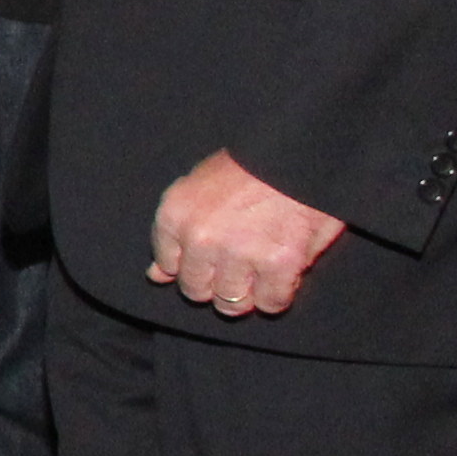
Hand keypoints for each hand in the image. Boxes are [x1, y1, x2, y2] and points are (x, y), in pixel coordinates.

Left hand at [148, 150, 343, 317]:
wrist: (299, 151)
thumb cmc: (250, 166)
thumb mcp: (198, 186)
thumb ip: (175, 234)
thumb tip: (156, 276)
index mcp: (176, 214)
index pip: (169, 266)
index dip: (193, 267)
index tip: (210, 261)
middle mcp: (201, 238)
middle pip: (196, 290)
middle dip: (216, 284)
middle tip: (238, 268)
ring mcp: (239, 253)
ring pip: (230, 303)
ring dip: (246, 295)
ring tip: (260, 274)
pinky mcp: (279, 264)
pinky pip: (270, 303)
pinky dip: (277, 297)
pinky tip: (282, 277)